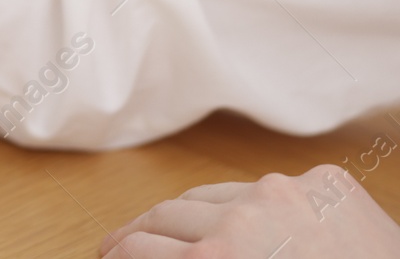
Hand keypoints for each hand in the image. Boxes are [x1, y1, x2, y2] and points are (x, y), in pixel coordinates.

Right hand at [101, 166, 399, 257]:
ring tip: (180, 235)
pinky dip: (254, 207)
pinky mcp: (324, 182)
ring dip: (191, 217)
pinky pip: (268, 187)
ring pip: (211, 193)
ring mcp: (287, 191)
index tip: (108, 258)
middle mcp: (246, 216)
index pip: (135, 247)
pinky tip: (253, 228)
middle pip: (165, 214)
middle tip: (125, 247)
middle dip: (140, 234)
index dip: (114, 255)